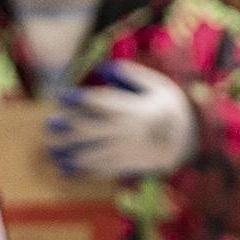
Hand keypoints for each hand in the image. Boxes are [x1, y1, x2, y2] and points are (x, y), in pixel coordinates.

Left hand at [44, 63, 197, 180]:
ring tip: (52, 151)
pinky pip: (101, 171)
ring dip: (69, 153)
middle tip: (49, 124)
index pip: (101, 103)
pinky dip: (81, 173)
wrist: (190, 139)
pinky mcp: (126, 165)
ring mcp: (125, 150)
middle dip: (67, 127)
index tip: (61, 96)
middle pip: (91, 130)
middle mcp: (126, 130)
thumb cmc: (168, 107)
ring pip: (92, 153)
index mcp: (132, 108)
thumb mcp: (155, 85)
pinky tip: (64, 170)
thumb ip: (130, 74)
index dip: (78, 99)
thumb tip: (104, 67)